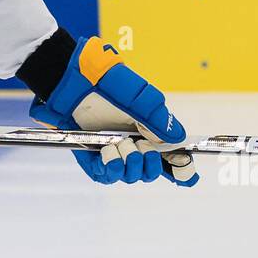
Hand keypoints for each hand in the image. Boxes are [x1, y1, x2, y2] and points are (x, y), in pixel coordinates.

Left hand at [31, 36, 197, 186]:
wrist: (73, 81)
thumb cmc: (106, 83)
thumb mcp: (139, 100)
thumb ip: (159, 121)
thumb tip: (179, 139)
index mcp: (149, 130)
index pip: (171, 157)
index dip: (181, 169)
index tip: (184, 171)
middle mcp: (133, 143)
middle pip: (151, 171)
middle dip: (150, 164)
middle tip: (140, 146)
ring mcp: (113, 152)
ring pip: (131, 175)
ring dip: (130, 163)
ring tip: (120, 144)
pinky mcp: (93, 158)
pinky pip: (108, 176)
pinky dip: (112, 167)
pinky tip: (109, 151)